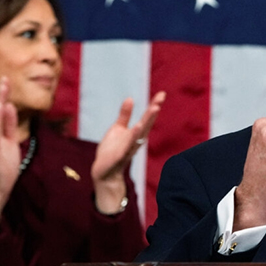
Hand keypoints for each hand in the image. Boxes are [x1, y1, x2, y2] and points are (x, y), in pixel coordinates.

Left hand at [91, 91, 165, 213]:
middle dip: (153, 111)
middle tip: (160, 98)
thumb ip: (125, 115)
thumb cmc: (112, 150)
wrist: (103, 171)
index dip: (154, 105)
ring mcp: (129, 147)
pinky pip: (128, 145)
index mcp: (136, 133)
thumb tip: (130, 98)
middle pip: (147, 123)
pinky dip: (134, 136)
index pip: (147, 117)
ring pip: (140, 133)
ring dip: (147, 121)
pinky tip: (138, 126)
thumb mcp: (118, 129)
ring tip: (154, 108)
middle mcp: (136, 140)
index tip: (162, 93)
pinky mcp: (120, 155)